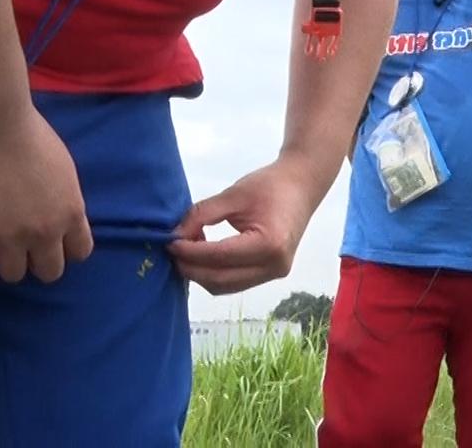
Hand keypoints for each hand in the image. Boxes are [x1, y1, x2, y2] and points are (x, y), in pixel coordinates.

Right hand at [0, 103, 92, 283]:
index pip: (80, 253)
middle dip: (37, 260)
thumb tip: (59, 215)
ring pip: (13, 275)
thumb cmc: (31, 135)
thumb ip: (64, 199)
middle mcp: (45, 231)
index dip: (65, 250)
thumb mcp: (64, 170)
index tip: (52, 241)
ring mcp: (11, 236)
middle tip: (23, 245)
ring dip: (6, 262)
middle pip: (49, 272)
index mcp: (71, 212)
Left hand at [169, 156, 329, 294]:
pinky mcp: (270, 274)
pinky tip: (202, 256)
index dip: (190, 252)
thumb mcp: (233, 194)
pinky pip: (234, 282)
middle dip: (191, 268)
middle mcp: (274, 266)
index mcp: (269, 244)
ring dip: (201, 274)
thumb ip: (201, 215)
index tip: (170, 242)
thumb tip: (175, 235)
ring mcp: (274, 274)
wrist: (301, 186)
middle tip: (172, 250)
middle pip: (220, 280)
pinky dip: (214, 273)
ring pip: (225, 286)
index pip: (219, 257)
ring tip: (185, 252)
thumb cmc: (270, 185)